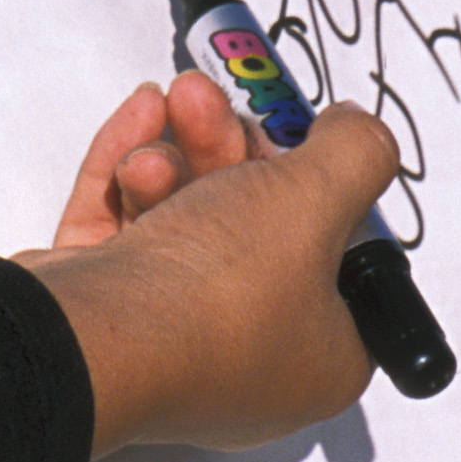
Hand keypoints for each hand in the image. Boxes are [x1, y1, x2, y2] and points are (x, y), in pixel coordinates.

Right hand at [17, 73, 398, 455]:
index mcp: (320, 359)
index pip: (340, 269)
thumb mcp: (317, 199)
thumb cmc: (222, 289)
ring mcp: (172, 341)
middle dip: (231, 148)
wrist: (99, 338)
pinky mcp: (109, 315)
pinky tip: (141, 113)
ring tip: (169, 109)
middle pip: (255, 230)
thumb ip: (357, 155)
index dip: (327, 198)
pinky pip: (127, 226)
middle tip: (213, 102)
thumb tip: (362, 135)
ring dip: (178, 153)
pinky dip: (134, 164)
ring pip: (186, 221)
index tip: (306, 148)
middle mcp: (251, 359)